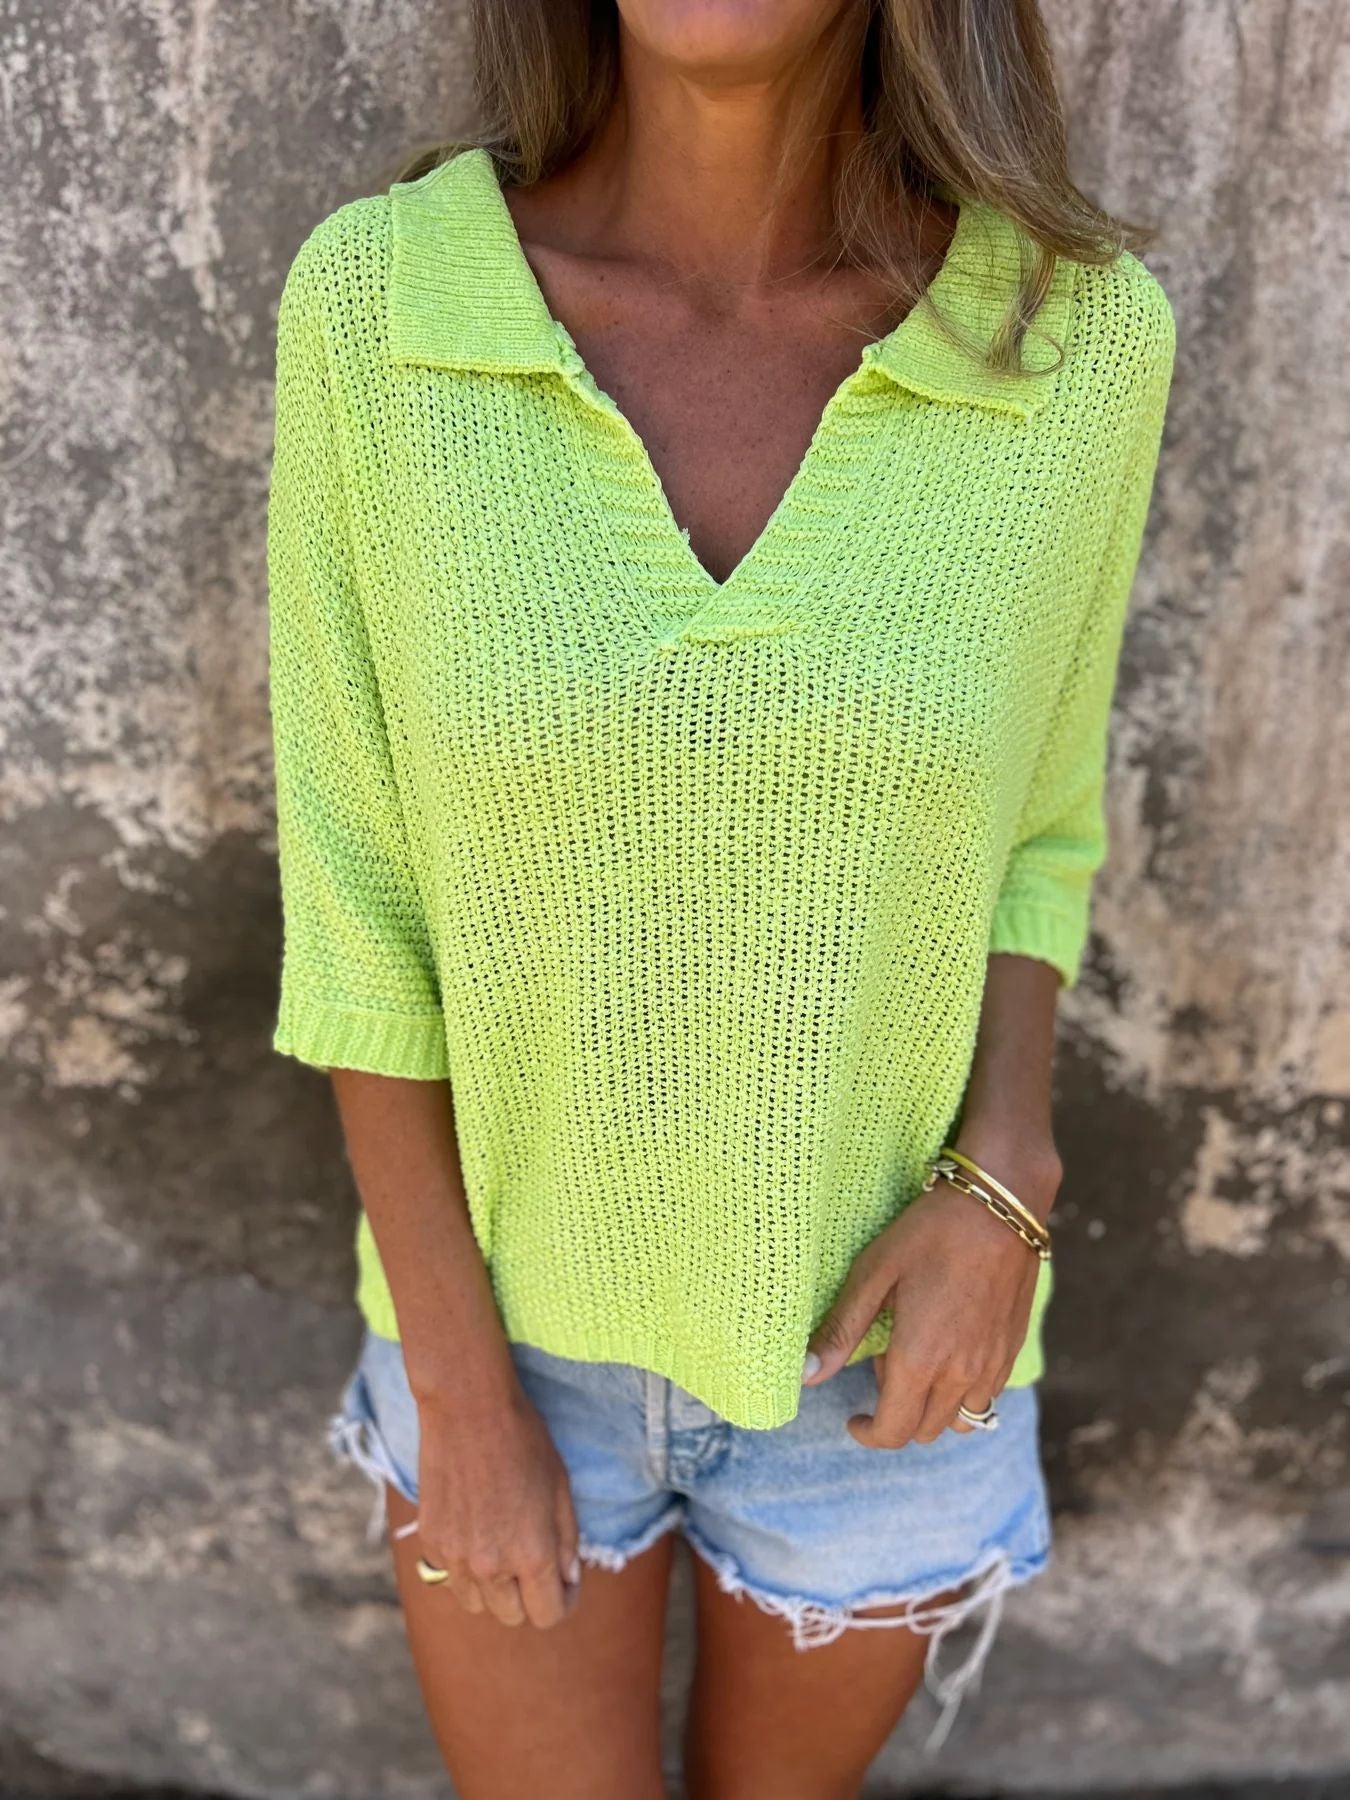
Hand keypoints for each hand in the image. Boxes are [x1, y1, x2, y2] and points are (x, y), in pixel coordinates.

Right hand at [411, 1379, 581, 1629]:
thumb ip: (566, 1540)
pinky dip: (466, 1567)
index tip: (564, 1583)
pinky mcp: (431, 1542)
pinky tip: (475, 1531)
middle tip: (534, 1562)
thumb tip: (567, 1577)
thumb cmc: (523, 1441)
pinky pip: (452, 1576)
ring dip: (494, 1588)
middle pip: (512, 1616)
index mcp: (531, 1554)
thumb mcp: (560, 1488)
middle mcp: (491, 1566)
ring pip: (478, 1604)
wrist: (467, 1409)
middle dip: (529, 1596)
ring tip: (502, 1549)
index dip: (563, 1602)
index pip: (548, 1615)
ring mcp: (456, 1557)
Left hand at [803, 1143, 1060, 1449]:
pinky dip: (962, 1394)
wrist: (1001, 1206)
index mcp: (920, 1359)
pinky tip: (949, 1350)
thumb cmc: (930, 1233)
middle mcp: (960, 1374)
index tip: (853, 1418)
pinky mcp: (1012, 1352)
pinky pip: (986, 1398)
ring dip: (931, 1409)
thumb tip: (806, 1376)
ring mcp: (992, 1366)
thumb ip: (841, 1329)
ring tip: (916, 1360)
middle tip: (881, 1366)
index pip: (893, 1432)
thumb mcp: (874, 1273)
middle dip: (895, 1416)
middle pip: (924, 1431)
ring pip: (959, 1422)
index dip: (868, 1433)